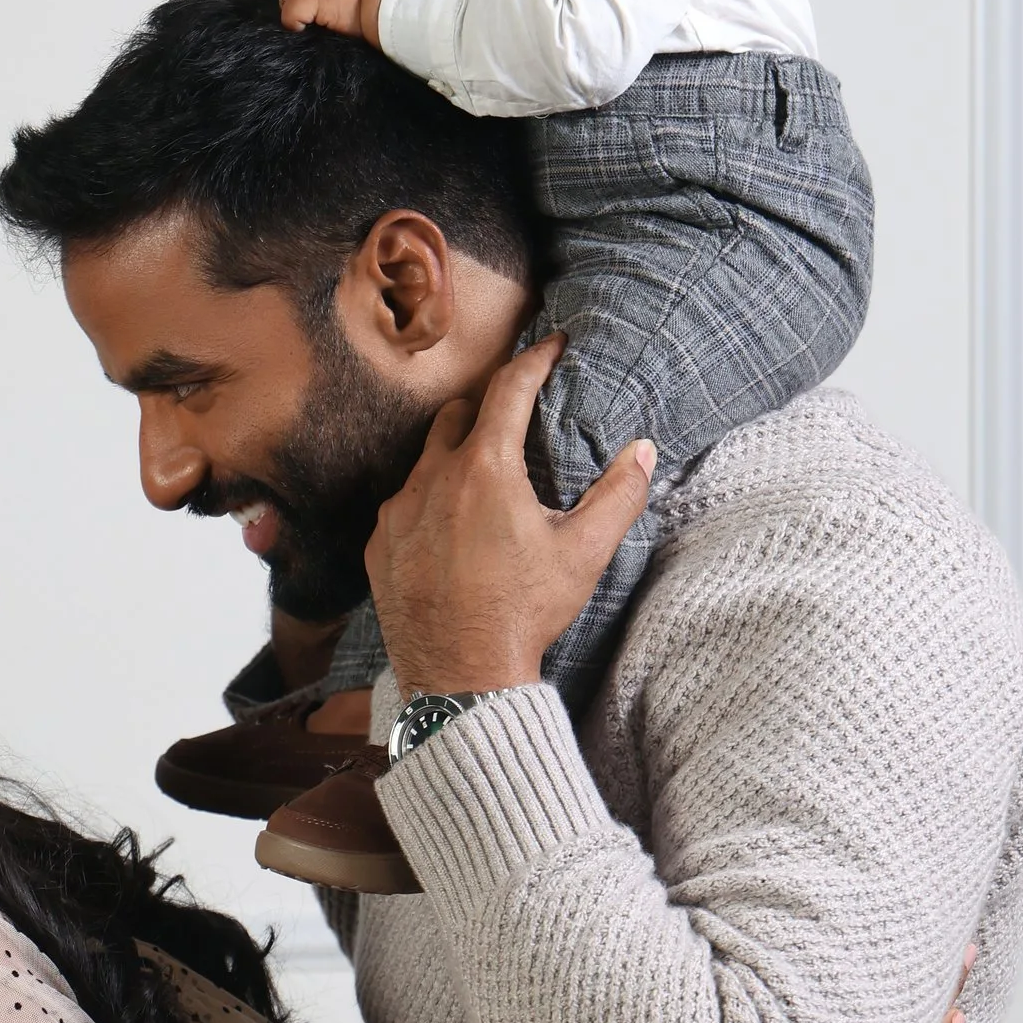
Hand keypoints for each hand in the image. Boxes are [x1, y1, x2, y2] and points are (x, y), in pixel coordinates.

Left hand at [365, 336, 654, 694]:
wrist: (460, 677)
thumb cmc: (525, 613)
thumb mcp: (584, 554)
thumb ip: (619, 495)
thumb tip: (644, 451)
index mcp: (486, 469)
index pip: (510, 387)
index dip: (535, 358)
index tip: (551, 344)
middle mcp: (432, 478)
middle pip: (460, 413)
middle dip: (490, 404)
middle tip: (518, 412)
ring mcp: (397, 511)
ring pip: (426, 459)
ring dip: (456, 457)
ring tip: (484, 478)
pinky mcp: (379, 544)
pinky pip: (402, 504)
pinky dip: (428, 503)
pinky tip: (451, 530)